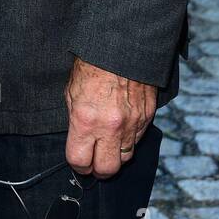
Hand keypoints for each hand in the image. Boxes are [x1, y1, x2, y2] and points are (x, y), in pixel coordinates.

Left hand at [65, 57, 156, 178]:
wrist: (121, 48)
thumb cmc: (91, 66)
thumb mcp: (71, 92)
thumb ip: (75, 120)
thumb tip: (78, 139)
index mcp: (85, 120)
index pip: (80, 162)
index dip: (77, 165)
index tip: (78, 161)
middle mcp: (110, 127)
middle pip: (106, 170)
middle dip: (98, 170)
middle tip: (94, 161)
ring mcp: (131, 124)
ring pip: (125, 158)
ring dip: (115, 155)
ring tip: (108, 144)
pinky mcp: (146, 118)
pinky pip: (138, 141)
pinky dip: (129, 140)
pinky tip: (121, 129)